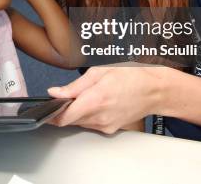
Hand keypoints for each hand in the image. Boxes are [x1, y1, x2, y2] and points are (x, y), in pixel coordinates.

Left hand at [48, 64, 169, 133]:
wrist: (155, 90)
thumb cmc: (132, 75)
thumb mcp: (100, 71)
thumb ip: (74, 85)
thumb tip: (55, 92)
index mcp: (95, 100)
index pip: (63, 117)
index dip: (51, 113)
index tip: (46, 107)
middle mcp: (100, 117)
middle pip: (70, 120)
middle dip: (65, 109)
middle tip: (67, 95)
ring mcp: (106, 125)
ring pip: (80, 122)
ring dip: (77, 112)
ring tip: (88, 95)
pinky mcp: (111, 129)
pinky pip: (92, 124)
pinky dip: (88, 115)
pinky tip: (97, 102)